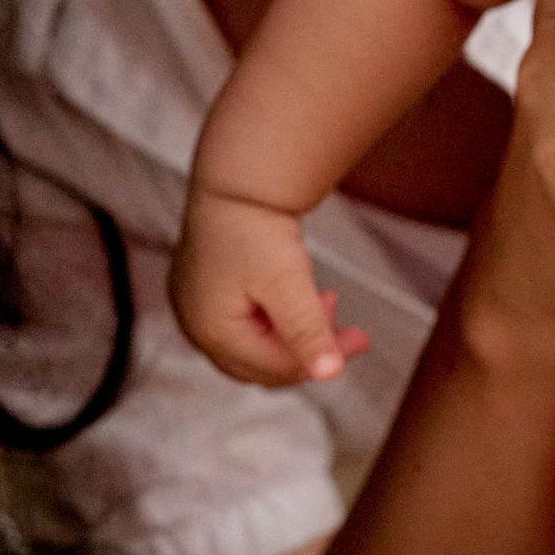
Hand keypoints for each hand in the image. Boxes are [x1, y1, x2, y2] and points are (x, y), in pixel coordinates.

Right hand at [170, 186, 370, 388]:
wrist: (235, 180)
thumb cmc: (254, 226)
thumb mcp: (289, 283)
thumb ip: (309, 332)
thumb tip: (331, 374)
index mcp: (212, 331)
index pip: (276, 367)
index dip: (320, 358)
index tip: (359, 340)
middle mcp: (196, 327)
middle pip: (263, 364)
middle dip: (308, 350)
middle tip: (350, 332)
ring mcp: (194, 311)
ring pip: (255, 346)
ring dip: (293, 335)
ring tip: (327, 304)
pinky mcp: (202, 293)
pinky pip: (243, 325)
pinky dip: (274, 321)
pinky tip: (300, 298)